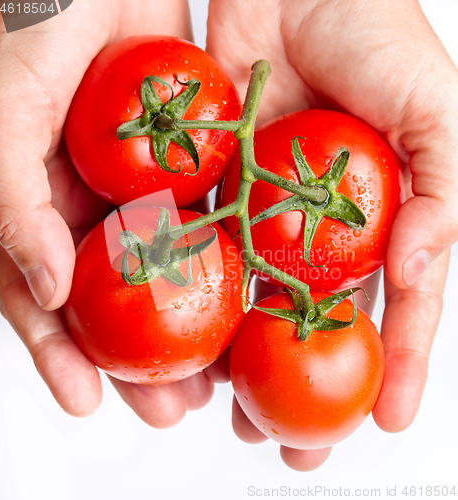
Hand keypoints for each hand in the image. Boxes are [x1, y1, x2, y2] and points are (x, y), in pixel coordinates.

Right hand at [0, 0, 214, 427]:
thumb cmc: (37, 19)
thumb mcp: (6, 106)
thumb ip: (11, 196)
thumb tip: (41, 288)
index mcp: (37, 203)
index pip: (41, 298)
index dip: (59, 356)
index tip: (86, 404)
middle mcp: (89, 207)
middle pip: (114, 304)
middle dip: (138, 362)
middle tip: (170, 409)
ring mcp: (141, 192)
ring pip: (166, 277)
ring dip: (189, 330)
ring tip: (214, 381)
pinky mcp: (187, 169)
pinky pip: (208, 224)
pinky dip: (225, 266)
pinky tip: (247, 304)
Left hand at [206, 0, 457, 469]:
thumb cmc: (376, 35)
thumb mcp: (439, 112)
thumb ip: (445, 193)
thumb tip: (420, 267)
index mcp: (382, 220)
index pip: (393, 308)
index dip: (396, 365)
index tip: (385, 421)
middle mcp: (322, 230)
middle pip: (316, 325)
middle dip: (307, 387)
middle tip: (292, 447)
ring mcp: (267, 216)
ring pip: (255, 304)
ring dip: (245, 363)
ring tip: (233, 417)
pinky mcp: (219, 192)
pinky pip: (208, 252)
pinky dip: (199, 296)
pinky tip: (192, 342)